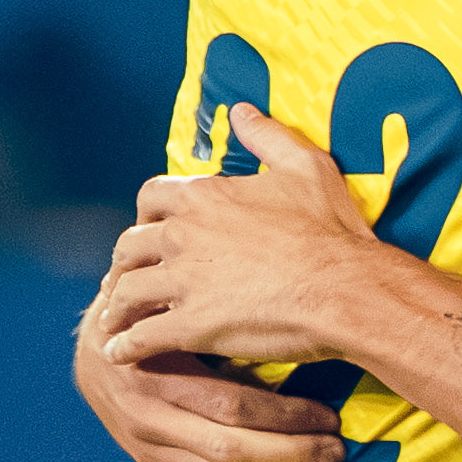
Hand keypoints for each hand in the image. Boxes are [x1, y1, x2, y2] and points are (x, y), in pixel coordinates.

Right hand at [76, 314, 343, 461]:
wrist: (93, 351)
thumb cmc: (153, 322)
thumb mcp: (178, 314)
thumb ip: (222, 328)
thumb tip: (298, 339)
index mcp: (153, 375)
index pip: (231, 406)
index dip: (286, 416)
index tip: (330, 416)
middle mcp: (146, 420)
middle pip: (230, 451)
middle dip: (292, 455)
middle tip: (338, 451)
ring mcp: (147, 451)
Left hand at [99, 105, 377, 366]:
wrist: (347, 288)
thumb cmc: (332, 230)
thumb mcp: (307, 166)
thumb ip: (267, 135)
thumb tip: (241, 109)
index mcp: (204, 195)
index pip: (150, 197)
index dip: (146, 214)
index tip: (150, 229)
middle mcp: (183, 235)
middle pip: (129, 246)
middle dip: (126, 262)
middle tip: (129, 277)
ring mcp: (183, 282)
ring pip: (126, 293)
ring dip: (117, 307)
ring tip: (114, 319)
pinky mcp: (190, 326)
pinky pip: (139, 337)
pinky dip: (124, 346)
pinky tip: (121, 352)